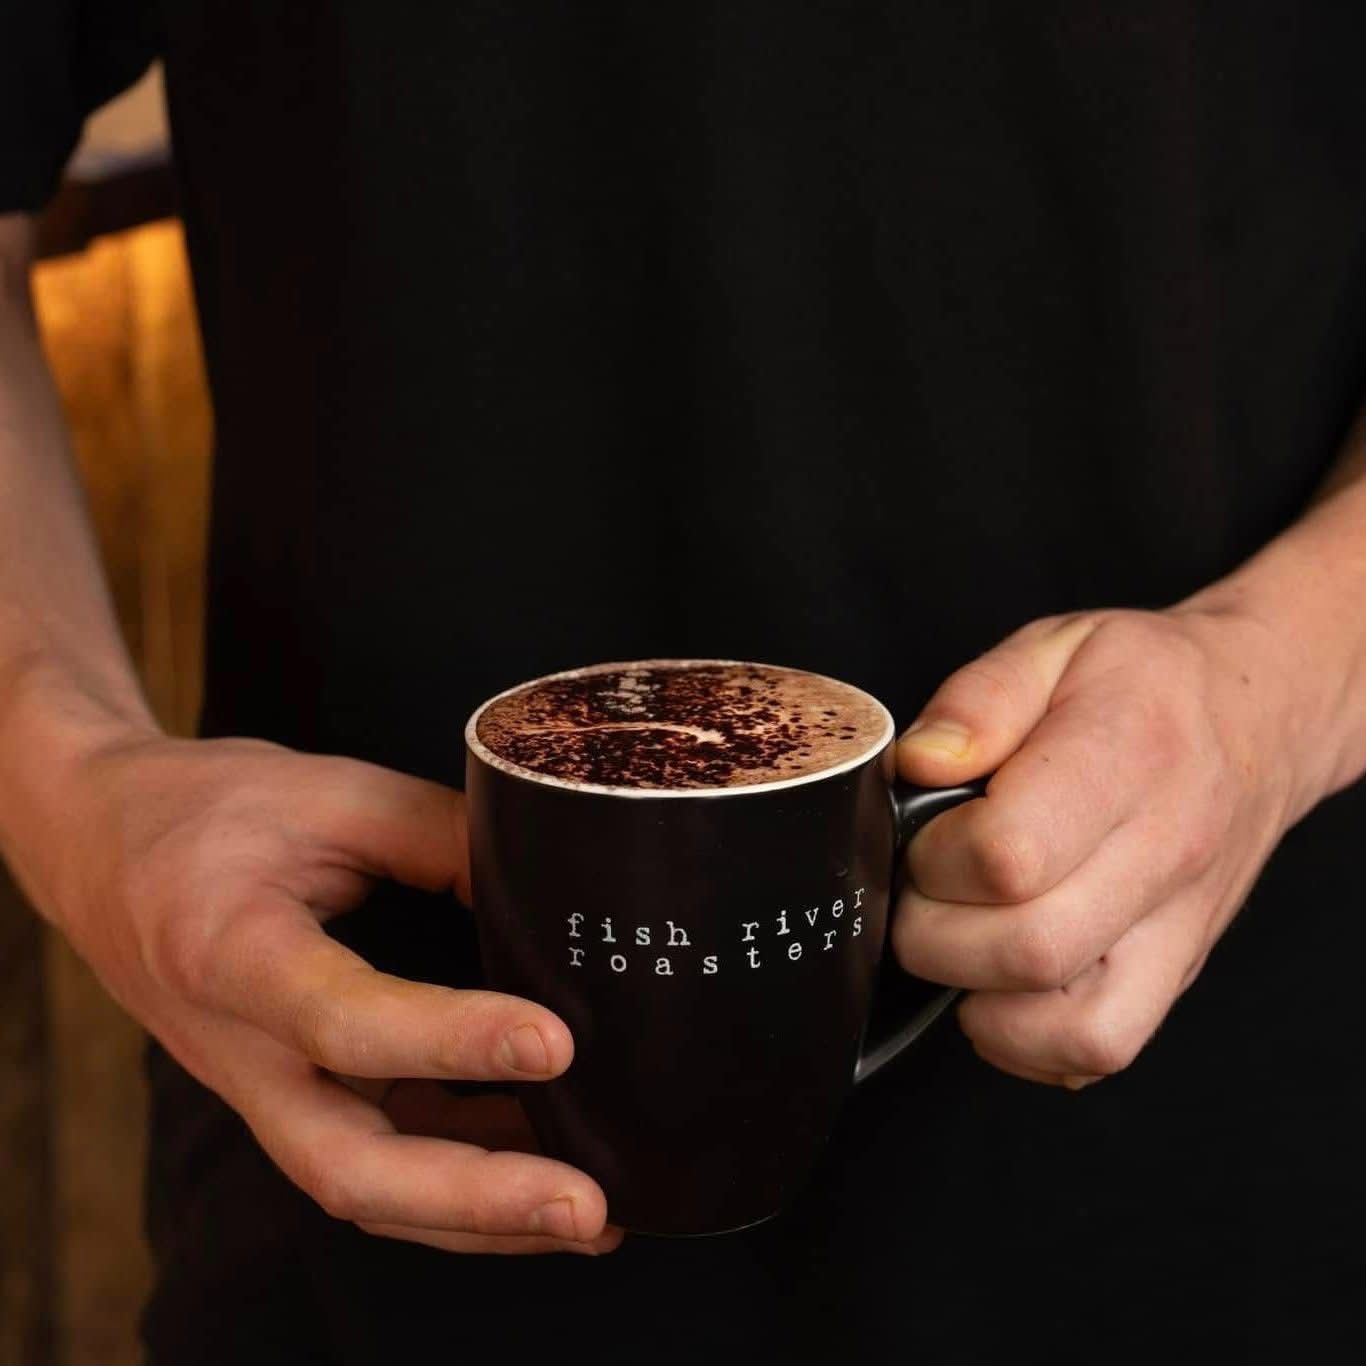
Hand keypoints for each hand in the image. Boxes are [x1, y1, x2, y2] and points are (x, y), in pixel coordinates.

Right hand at [18, 732, 620, 1254]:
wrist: (100, 846)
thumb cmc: (207, 811)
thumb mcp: (327, 792)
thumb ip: (440, 835)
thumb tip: (549, 895)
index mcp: (231, 954)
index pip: (344, 1021)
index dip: (452, 1039)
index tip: (554, 1040)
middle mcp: (240, 1050)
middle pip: (348, 1167)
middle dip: (476, 1200)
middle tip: (588, 1207)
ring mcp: (259, 1087)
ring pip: (364, 1186)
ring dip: (478, 1214)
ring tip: (592, 1214)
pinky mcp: (286, 1094)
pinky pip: (371, 1156)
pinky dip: (455, 1177)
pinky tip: (536, 1161)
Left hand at [892, 608, 1306, 1087]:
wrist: (1259, 715)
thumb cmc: (1147, 683)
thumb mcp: (1050, 647)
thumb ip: (976, 701)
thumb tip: (920, 765)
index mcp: (1125, 758)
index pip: (1010, 856)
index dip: (935, 857)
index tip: (926, 833)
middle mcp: (1164, 854)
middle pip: (1031, 950)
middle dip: (936, 935)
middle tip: (924, 890)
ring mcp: (1177, 926)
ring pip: (1077, 1027)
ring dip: (982, 1001)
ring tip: (958, 941)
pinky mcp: (1176, 970)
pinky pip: (1101, 1050)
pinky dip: (1029, 1041)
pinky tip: (999, 983)